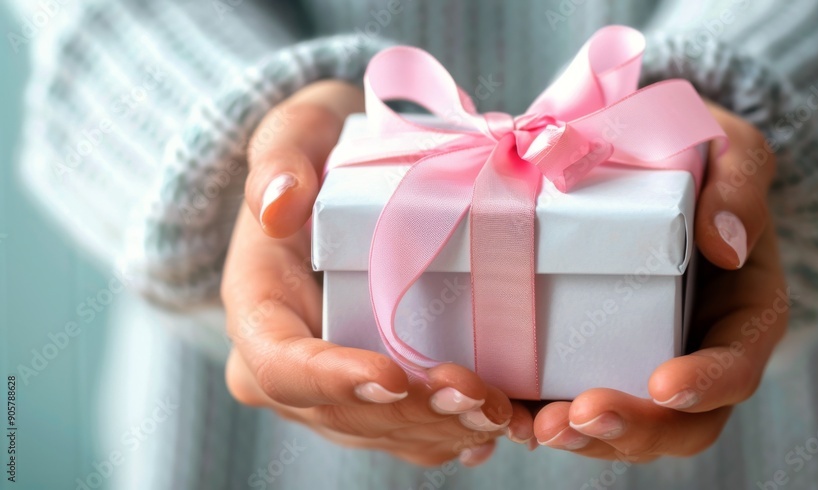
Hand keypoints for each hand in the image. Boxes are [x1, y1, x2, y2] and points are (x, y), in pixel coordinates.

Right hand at [221, 80, 533, 466]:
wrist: (336, 182)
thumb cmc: (319, 154)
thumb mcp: (296, 133)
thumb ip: (280, 160)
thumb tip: (278, 207)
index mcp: (257, 309)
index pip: (281, 364)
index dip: (335, 378)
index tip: (396, 374)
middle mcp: (283, 367)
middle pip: (343, 412)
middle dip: (414, 413)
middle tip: (480, 398)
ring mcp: (328, 391)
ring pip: (382, 432)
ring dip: (444, 430)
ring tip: (502, 413)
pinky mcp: (369, 397)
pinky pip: (408, 433)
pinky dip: (456, 433)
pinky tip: (498, 425)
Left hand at [532, 103, 787, 460]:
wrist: (644, 154)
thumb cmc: (698, 153)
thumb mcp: (730, 151)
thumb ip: (739, 184)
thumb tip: (726, 244)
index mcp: (744, 312)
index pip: (738, 366)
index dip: (706, 385)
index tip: (664, 386)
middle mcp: (697, 351)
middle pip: (680, 422)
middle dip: (630, 431)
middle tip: (574, 419)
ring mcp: (643, 360)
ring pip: (625, 427)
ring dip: (581, 437)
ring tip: (535, 427)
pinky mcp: (592, 357)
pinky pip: (572, 402)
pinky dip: (541, 417)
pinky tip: (506, 415)